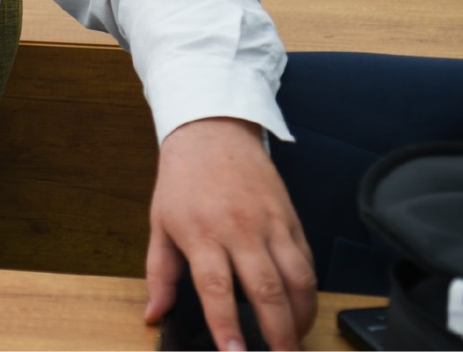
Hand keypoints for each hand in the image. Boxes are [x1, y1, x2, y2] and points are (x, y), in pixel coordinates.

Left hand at [144, 118, 315, 350]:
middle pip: (267, 288)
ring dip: (301, 316)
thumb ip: (159, 274)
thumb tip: (154, 314)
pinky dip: (308, 290)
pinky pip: (307, 261)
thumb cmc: (182, 182)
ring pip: (297, 278)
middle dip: (278, 331)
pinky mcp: (291, 218)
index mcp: (201, 233)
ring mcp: (270, 223)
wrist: (211, 132)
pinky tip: (301, 308)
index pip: (217, 288)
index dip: (226, 325)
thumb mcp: (159, 224)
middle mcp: (240, 229)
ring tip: (295, 341)